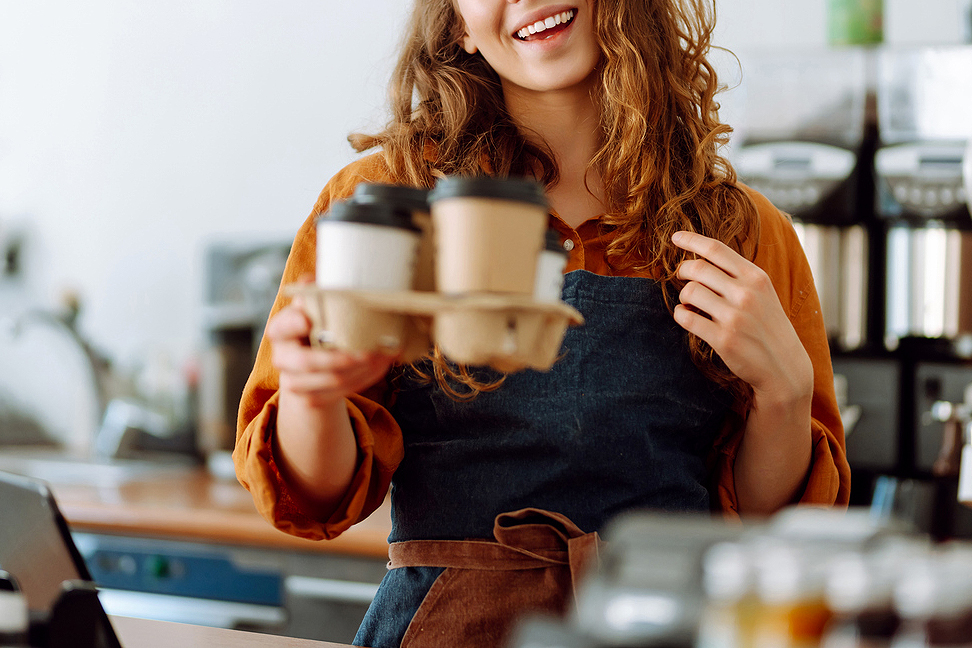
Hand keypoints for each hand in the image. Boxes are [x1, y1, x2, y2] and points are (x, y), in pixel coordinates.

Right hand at [266, 300, 397, 408]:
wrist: (312, 366)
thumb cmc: (317, 326)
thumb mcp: (315, 306)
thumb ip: (315, 292)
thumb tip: (313, 278)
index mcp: (280, 329)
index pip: (282, 326)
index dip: (293, 324)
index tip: (308, 319)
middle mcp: (283, 357)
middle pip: (306, 362)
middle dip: (337, 358)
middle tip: (365, 351)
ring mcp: (295, 381)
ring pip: (329, 380)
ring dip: (361, 369)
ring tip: (384, 355)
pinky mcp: (312, 398)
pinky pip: (341, 391)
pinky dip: (366, 377)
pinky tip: (382, 364)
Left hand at [671, 231, 811, 404]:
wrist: (784, 366)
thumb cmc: (768, 325)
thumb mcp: (762, 292)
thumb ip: (737, 275)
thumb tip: (701, 259)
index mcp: (756, 277)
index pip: (716, 249)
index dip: (691, 240)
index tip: (675, 237)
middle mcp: (746, 293)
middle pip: (697, 268)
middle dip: (682, 270)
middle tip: (680, 277)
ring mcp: (734, 317)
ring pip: (689, 292)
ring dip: (683, 296)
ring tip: (689, 303)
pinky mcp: (723, 339)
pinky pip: (686, 318)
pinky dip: (680, 314)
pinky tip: (686, 316)